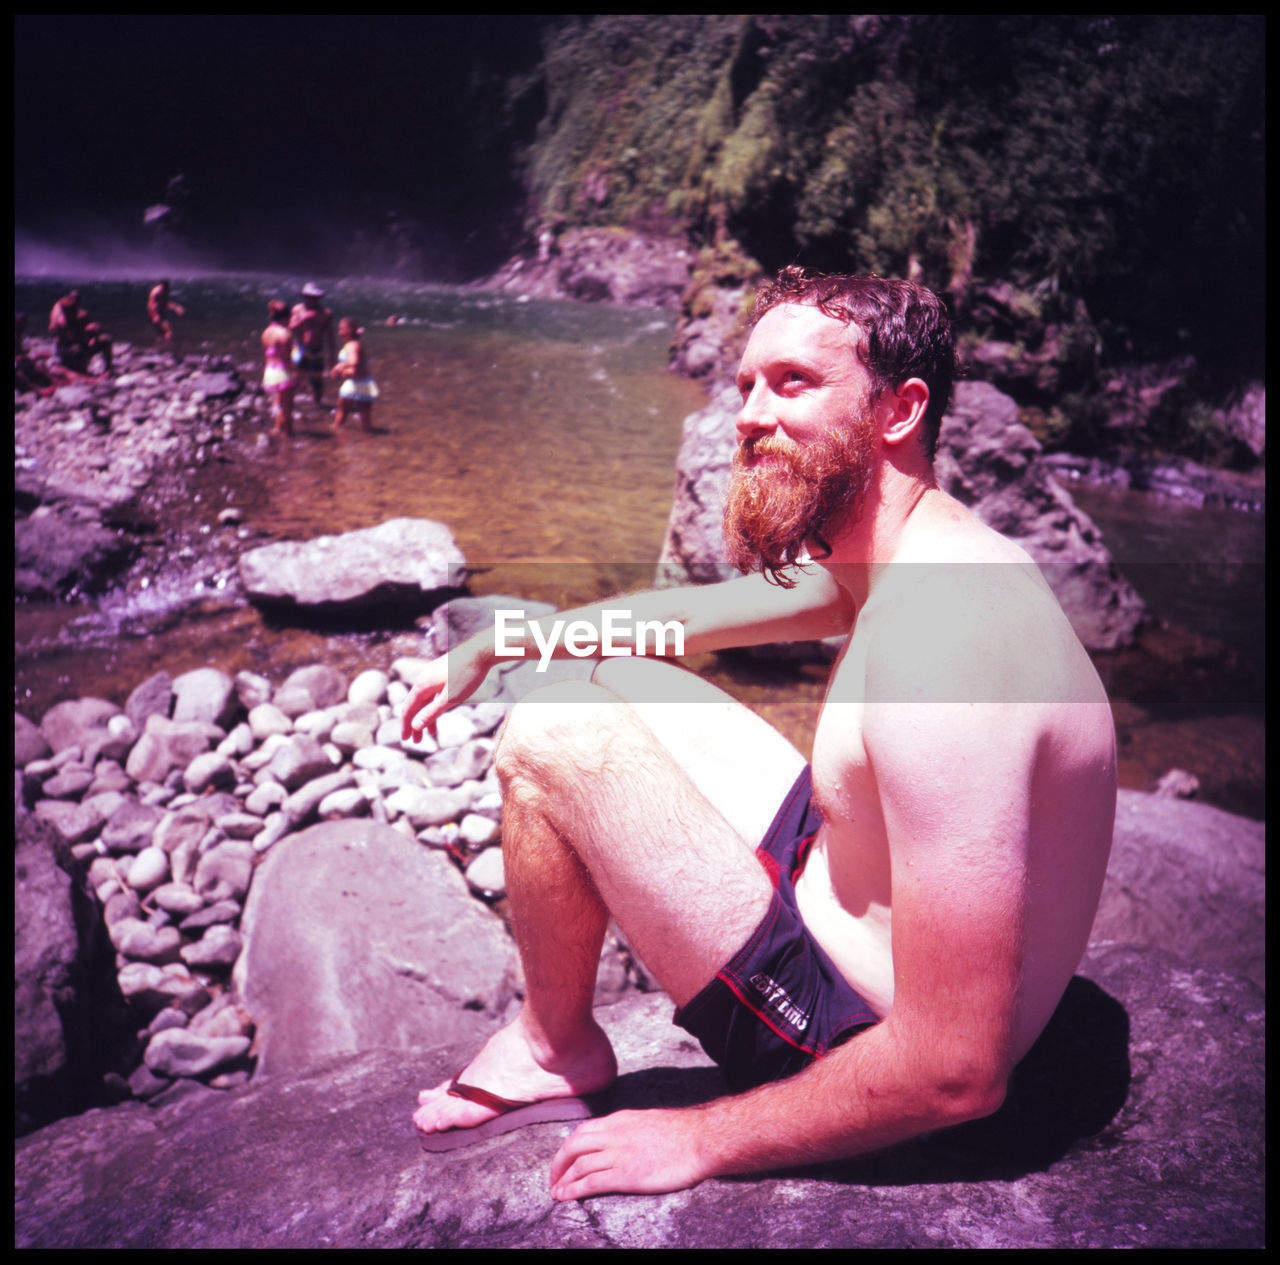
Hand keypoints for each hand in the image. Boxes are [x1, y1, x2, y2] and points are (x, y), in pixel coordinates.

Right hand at [399, 639, 491, 742]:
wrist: (482, 650)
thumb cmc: (468, 675)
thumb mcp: (450, 698)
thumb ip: (431, 712)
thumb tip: (415, 726)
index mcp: (422, 685)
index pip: (408, 709)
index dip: (406, 725)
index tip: (406, 740)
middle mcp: (423, 678)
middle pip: (414, 705)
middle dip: (415, 723)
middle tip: (416, 741)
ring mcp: (432, 673)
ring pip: (425, 698)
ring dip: (426, 715)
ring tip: (432, 733)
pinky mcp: (441, 671)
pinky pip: (433, 692)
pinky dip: (434, 705)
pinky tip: (440, 712)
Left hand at [548, 1108, 712, 1200]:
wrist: (699, 1139)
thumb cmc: (682, 1132)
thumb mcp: (648, 1120)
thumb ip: (631, 1129)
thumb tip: (623, 1139)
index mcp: (620, 1120)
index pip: (584, 1130)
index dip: (569, 1147)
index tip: (564, 1159)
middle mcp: (614, 1134)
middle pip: (573, 1145)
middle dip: (558, 1163)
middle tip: (553, 1178)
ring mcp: (618, 1154)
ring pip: (578, 1164)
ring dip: (562, 1179)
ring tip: (556, 1192)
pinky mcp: (625, 1174)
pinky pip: (590, 1182)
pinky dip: (573, 1190)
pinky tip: (566, 1197)